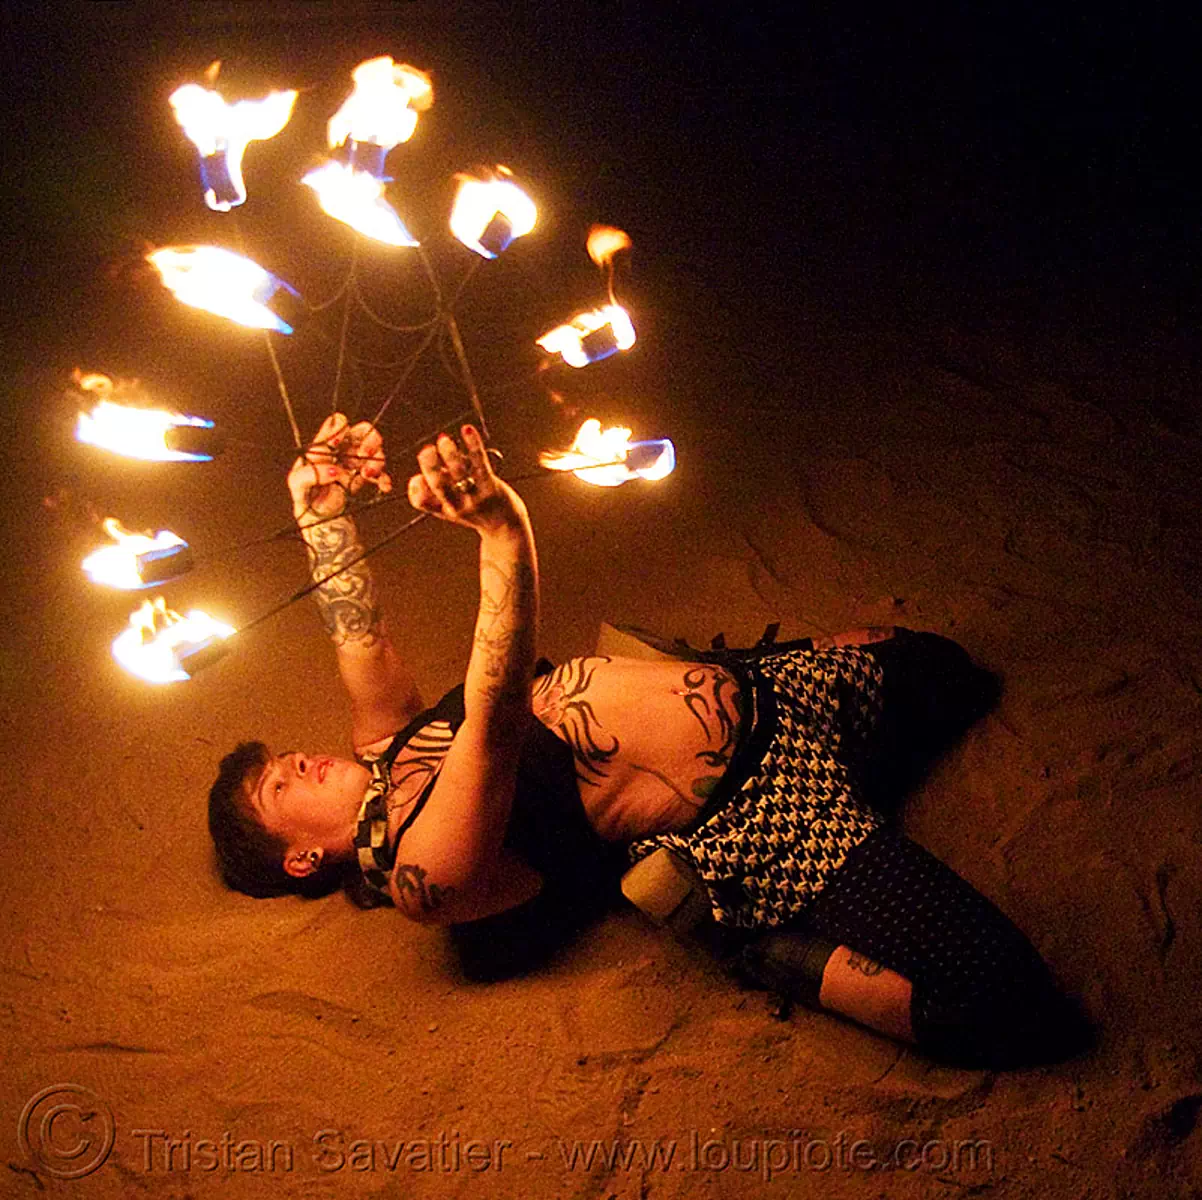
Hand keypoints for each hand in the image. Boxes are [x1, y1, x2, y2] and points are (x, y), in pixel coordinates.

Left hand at [288, 413, 391, 521]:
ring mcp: (356, 462)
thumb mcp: (298, 482)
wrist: (319, 515)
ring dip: (377, 461)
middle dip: (370, 439)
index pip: (338, 423)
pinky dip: (384, 478)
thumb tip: (333, 470)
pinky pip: (381, 473)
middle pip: (364, 431)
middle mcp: (343, 449)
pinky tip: (383, 485)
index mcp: (326, 443)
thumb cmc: (305, 494)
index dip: (342, 429)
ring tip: (367, 474)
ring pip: (375, 451)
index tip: (338, 443)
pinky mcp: (365, 477)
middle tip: (365, 453)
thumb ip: (311, 473)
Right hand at [408, 425, 523, 534]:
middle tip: (426, 450)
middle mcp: (457, 505)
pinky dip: (472, 444)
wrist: (507, 527)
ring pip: (459, 473)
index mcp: (444, 509)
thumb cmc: (477, 511)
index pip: (421, 501)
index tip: (417, 476)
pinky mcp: (491, 487)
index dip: (415, 487)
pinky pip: (480, 462)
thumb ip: (436, 490)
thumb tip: (419, 474)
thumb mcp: (452, 506)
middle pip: (439, 485)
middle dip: (430, 466)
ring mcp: (475, 497)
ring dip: (450, 454)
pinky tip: (467, 430)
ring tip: (444, 440)